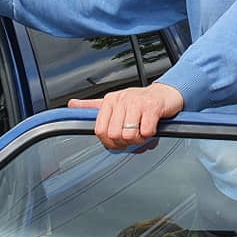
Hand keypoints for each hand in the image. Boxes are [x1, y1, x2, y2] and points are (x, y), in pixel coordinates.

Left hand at [69, 82, 183, 149]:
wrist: (165, 94)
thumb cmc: (140, 101)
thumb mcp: (114, 102)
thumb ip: (92, 106)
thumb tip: (71, 104)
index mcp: (110, 100)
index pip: (100, 130)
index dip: (109, 142)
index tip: (118, 141)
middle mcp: (121, 100)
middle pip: (114, 134)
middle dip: (124, 142)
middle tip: (133, 137)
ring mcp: (137, 102)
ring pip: (129, 134)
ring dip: (138, 139)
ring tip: (142, 132)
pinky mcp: (152, 107)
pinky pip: (146, 131)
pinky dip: (149, 134)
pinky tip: (151, 127)